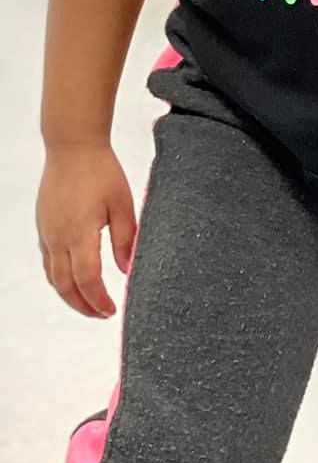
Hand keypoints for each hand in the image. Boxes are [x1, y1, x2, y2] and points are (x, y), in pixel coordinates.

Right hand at [36, 144, 136, 318]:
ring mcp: (47, 233)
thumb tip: (128, 270)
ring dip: (70, 295)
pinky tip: (74, 279)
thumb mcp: (123, 204)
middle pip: (65, 286)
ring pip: (53, 276)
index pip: (87, 280)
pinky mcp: (43, 226)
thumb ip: (127, 239)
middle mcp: (57, 238)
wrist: (72, 147)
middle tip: (102, 315)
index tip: (111, 312)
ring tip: (90, 303)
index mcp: (79, 234)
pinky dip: (60, 278)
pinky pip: (48, 261)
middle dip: (83, 306)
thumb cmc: (101, 171)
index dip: (98, 301)